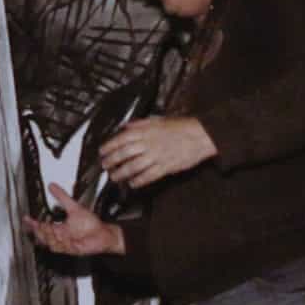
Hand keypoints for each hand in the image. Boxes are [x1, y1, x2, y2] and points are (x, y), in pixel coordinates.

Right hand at [23, 184, 124, 256]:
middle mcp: (61, 237)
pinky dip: (63, 244)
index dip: (33, 224)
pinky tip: (64, 238)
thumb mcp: (74, 207)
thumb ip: (62, 197)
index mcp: (59, 228)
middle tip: (40, 225)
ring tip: (52, 230)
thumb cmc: (90, 223)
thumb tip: (52, 186)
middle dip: (40, 232)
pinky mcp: (75, 249)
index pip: (42, 227)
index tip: (26, 218)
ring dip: (51, 238)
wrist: (104, 233)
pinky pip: (65, 249)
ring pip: (52, 244)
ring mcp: (67, 245)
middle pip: (44, 238)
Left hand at [98, 115, 216, 187]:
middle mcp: (149, 143)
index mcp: (146, 131)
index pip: (121, 139)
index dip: (109, 146)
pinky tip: (132, 184)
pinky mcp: (166, 166)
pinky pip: (148, 176)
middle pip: (124, 154)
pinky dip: (139, 181)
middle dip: (112, 161)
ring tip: (114, 177)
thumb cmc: (181, 127)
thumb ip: (140, 124)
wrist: (201, 134)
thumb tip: (126, 126)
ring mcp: (157, 156)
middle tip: (105, 166)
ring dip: (121, 173)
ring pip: (134, 167)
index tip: (102, 152)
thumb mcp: (158, 120)